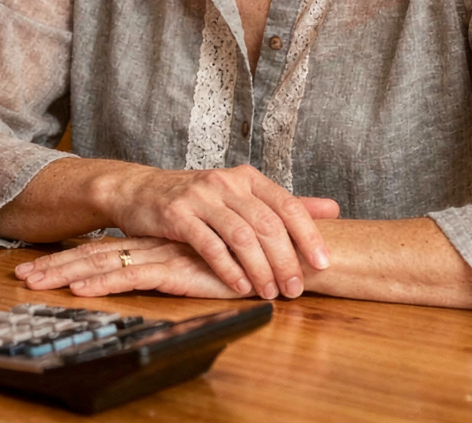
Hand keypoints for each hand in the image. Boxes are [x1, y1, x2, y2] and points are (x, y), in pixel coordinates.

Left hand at [14, 237, 244, 298]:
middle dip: (55, 265)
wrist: (277, 254)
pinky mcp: (174, 267)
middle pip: (93, 253)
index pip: (104, 249)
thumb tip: (155, 271)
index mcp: (154, 243)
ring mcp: (160, 254)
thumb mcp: (202, 265)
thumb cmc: (244, 261)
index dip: (71, 256)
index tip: (40, 265)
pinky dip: (102, 283)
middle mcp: (152, 245)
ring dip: (65, 273)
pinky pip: (130, 276)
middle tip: (21, 275)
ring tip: (34, 282)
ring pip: (103, 262)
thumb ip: (180, 264)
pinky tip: (78, 290)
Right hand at [99, 164, 338, 299]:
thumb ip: (284, 204)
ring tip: (268, 293)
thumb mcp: (240, 196)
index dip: (309, 235)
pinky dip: (228, 269)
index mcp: (247, 178)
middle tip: (295, 288)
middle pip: (267, 225)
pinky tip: (240, 286)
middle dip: (285, 261)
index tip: (323, 263)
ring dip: (260, 269)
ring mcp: (200, 197)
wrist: (139, 191)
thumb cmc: (195, 199)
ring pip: (241, 237)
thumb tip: (333, 209)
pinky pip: (210, 245)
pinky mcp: (177, 214)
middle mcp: (226, 183)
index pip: (288, 205)